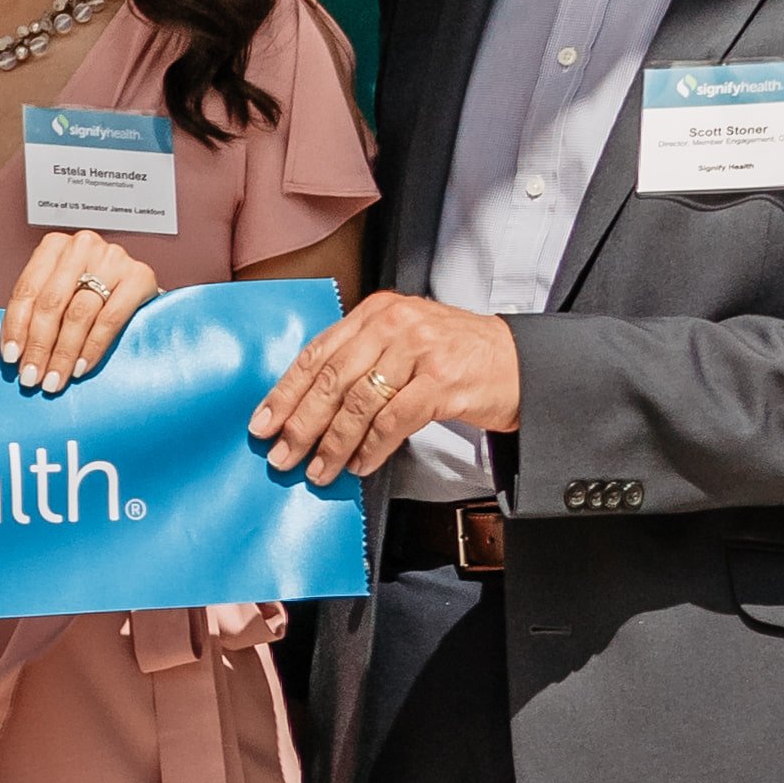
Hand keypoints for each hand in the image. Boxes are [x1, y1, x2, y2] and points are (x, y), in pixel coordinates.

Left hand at [0, 230, 156, 391]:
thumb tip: (14, 354)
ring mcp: (113, 259)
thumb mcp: (59, 291)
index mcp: (54, 246)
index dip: (16, 327)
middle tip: (32, 377)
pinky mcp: (140, 276)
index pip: (27, 290)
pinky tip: (81, 368)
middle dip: (39, 346)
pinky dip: (92, 348)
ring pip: (78, 314)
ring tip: (54, 379)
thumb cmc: (89, 290)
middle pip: (51, 304)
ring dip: (63, 354)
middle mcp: (82, 246)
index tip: (11, 357)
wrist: (137, 285)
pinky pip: (110, 319)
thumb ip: (36, 311)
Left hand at [249, 289, 521, 483]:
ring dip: (333, 444)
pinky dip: (371, 448)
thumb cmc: (456, 357)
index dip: (284, 392)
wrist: (522, 363)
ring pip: (359, 404)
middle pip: (332, 380)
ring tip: (318, 470)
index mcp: (376, 311)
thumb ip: (360, 360)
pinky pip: (393, 421)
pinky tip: (359, 464)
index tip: (261, 423)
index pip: (318, 354)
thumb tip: (305, 407)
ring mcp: (420, 350)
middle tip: (281, 456)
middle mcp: (395, 323)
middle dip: (300, 424)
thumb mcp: (403, 343)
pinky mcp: (443, 380)